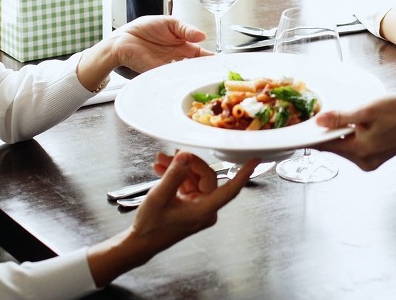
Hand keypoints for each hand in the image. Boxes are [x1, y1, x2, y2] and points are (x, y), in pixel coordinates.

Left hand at [111, 15, 213, 71]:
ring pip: (186, 73)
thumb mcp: (170, 23)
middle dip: (205, 70)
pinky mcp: (158, 72)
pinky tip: (185, 73)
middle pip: (196, 67)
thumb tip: (203, 36)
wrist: (123, 38)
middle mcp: (177, 58)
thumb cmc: (144, 29)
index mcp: (183, 45)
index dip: (211, 58)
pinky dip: (179, 75)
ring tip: (203, 73)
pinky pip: (171, 75)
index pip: (201, 54)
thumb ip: (186, 30)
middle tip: (215, 71)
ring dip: (194, 74)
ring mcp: (168, 66)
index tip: (220, 61)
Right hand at [130, 152, 255, 251]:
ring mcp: (198, 207)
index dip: (243, 174)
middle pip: (205, 177)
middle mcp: (205, 209)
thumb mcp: (160, 197)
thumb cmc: (151, 226)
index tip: (255, 161)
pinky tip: (163, 169)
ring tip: (161, 161)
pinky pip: (188, 185)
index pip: (230, 188)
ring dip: (178, 168)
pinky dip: (176, 176)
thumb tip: (186, 156)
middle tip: (171, 154)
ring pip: (194, 179)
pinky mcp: (190, 205)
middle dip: (187, 163)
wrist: (140, 242)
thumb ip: (174, 175)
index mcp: (204, 210)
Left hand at [314, 93, 395, 170]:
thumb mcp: (367, 110)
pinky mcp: (376, 157)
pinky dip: (353, 136)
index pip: (325, 146)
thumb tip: (318, 122)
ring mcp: (370, 161)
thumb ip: (341, 117)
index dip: (314, 134)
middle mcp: (363, 161)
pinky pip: (357, 147)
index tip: (305, 123)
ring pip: (345, 146)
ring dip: (342, 132)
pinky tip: (360, 123)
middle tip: (329, 112)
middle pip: (334, 147)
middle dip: (329, 131)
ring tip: (351, 115)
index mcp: (358, 151)